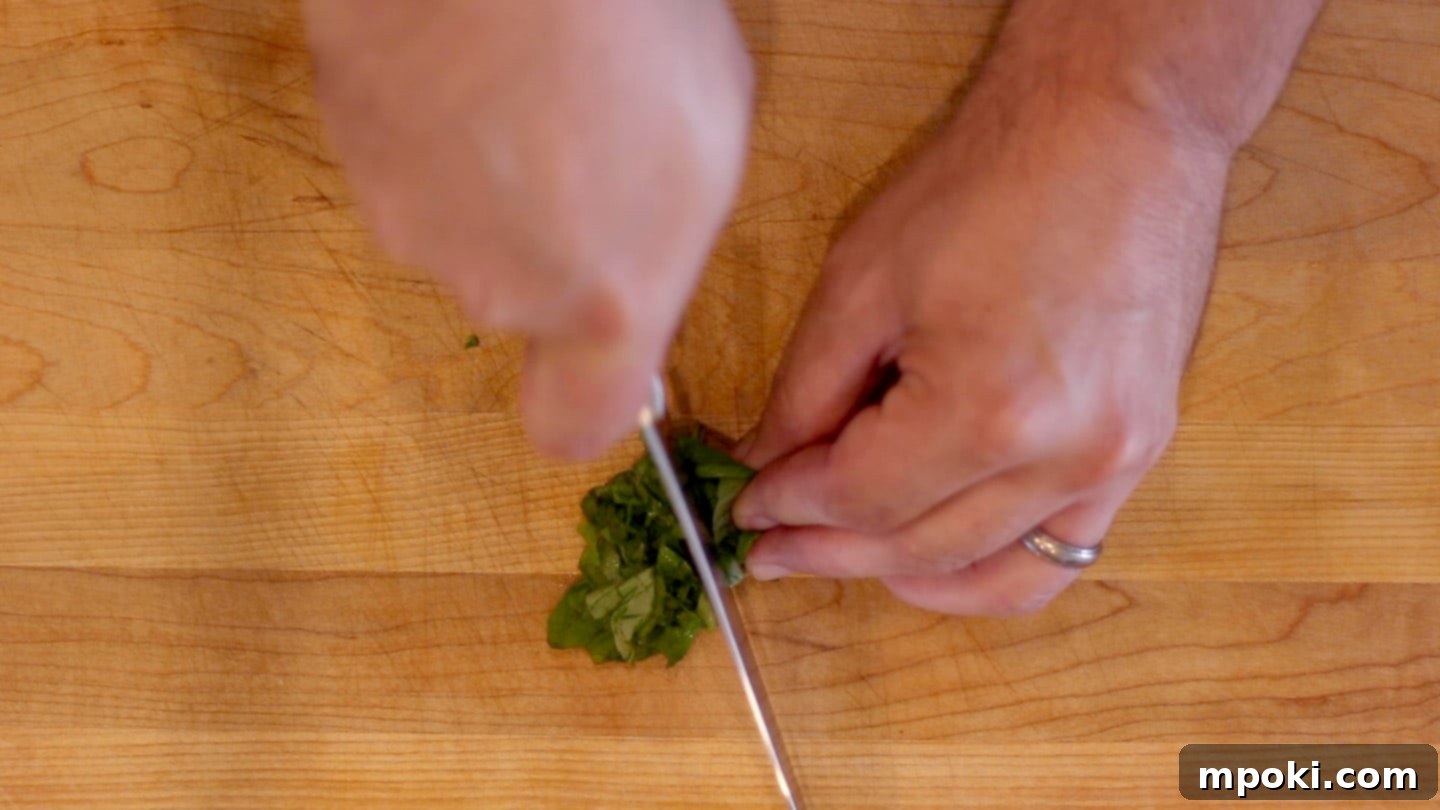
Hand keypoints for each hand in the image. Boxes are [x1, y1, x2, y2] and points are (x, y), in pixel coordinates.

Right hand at [304, 0, 752, 456]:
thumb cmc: (627, 18)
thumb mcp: (711, 137)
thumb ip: (666, 242)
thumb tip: (635, 270)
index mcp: (604, 299)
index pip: (574, 429)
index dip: (585, 397)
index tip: (603, 350)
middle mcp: (499, 288)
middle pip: (523, 303)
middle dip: (552, 243)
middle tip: (585, 144)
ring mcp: (413, 223)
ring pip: (459, 230)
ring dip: (490, 180)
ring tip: (528, 86)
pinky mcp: (352, 153)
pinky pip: (406, 163)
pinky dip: (434, 129)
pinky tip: (470, 60)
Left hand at [732, 88, 1231, 615]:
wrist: (1119, 123)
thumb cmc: (992, 179)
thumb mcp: (863, 279)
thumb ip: (805, 392)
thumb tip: (764, 461)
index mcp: (987, 407)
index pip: (860, 496)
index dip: (788, 507)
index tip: (744, 504)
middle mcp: (1062, 453)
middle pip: (917, 544)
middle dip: (828, 547)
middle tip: (770, 546)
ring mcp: (1115, 460)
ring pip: (987, 569)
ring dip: (899, 571)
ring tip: (837, 556)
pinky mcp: (1142, 451)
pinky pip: (1060, 555)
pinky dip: (987, 573)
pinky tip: (930, 563)